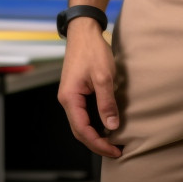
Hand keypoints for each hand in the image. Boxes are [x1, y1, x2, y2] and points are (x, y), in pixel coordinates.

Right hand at [58, 21, 122, 158]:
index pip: (82, 130)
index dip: (98, 144)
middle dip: (97, 143)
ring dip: (96, 134)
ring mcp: (71, 95)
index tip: (114, 150)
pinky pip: (84, 112)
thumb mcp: (103, 77)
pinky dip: (94, 122)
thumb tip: (112, 126)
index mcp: (70, 98)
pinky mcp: (77, 91)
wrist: (84, 30)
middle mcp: (67, 99)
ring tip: (113, 141)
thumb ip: (107, 102)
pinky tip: (106, 123)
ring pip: (82, 122)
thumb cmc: (92, 50)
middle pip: (80, 130)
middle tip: (116, 150)